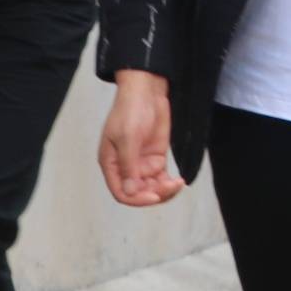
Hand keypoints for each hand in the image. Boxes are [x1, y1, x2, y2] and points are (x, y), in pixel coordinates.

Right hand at [98, 71, 184, 207]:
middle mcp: (125, 166)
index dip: (136, 199)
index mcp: (111, 163)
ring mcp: (141, 163)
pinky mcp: (155, 158)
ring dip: (164, 190)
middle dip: (154, 194)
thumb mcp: (127, 138)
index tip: (154, 197)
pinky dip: (170, 184)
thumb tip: (129, 192)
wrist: (147, 91)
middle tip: (169, 187)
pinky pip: (162, 179)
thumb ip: (128, 166)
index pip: (121, 192)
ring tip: (177, 184)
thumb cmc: (130, 110)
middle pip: (138, 193)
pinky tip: (180, 182)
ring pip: (152, 188)